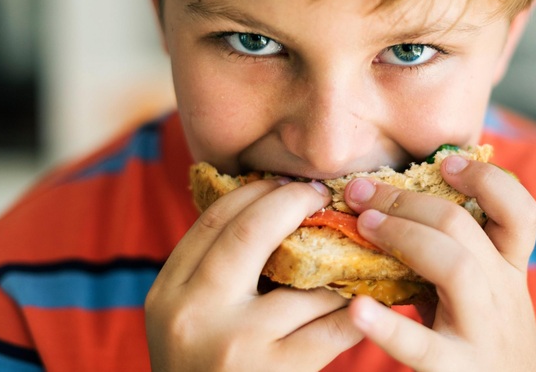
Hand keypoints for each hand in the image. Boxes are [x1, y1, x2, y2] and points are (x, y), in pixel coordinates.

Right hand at [145, 178, 363, 370]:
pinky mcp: (276, 371)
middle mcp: (192, 313)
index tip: (282, 182)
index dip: (253, 192)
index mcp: (166, 295)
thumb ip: (213, 276)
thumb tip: (268, 211)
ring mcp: (234, 343)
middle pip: (250, 232)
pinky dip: (355, 308)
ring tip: (353, 249)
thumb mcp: (187, 323)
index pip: (211, 221)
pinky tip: (369, 299)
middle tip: (319, 196)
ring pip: (301, 280)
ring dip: (334, 263)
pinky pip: (331, 324)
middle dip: (292, 203)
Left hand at [344, 156, 535, 371]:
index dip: (486, 179)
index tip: (446, 161)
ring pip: (456, 268)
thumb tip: (395, 204)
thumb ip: (453, 255)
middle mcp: (502, 294)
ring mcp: (480, 330)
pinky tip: (357, 308)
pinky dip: (387, 325)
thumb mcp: (484, 293)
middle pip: (465, 229)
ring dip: (403, 236)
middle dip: (409, 200)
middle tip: (361, 190)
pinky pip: (421, 344)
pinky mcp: (455, 369)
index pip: (520, 212)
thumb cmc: (483, 340)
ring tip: (363, 225)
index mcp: (510, 270)